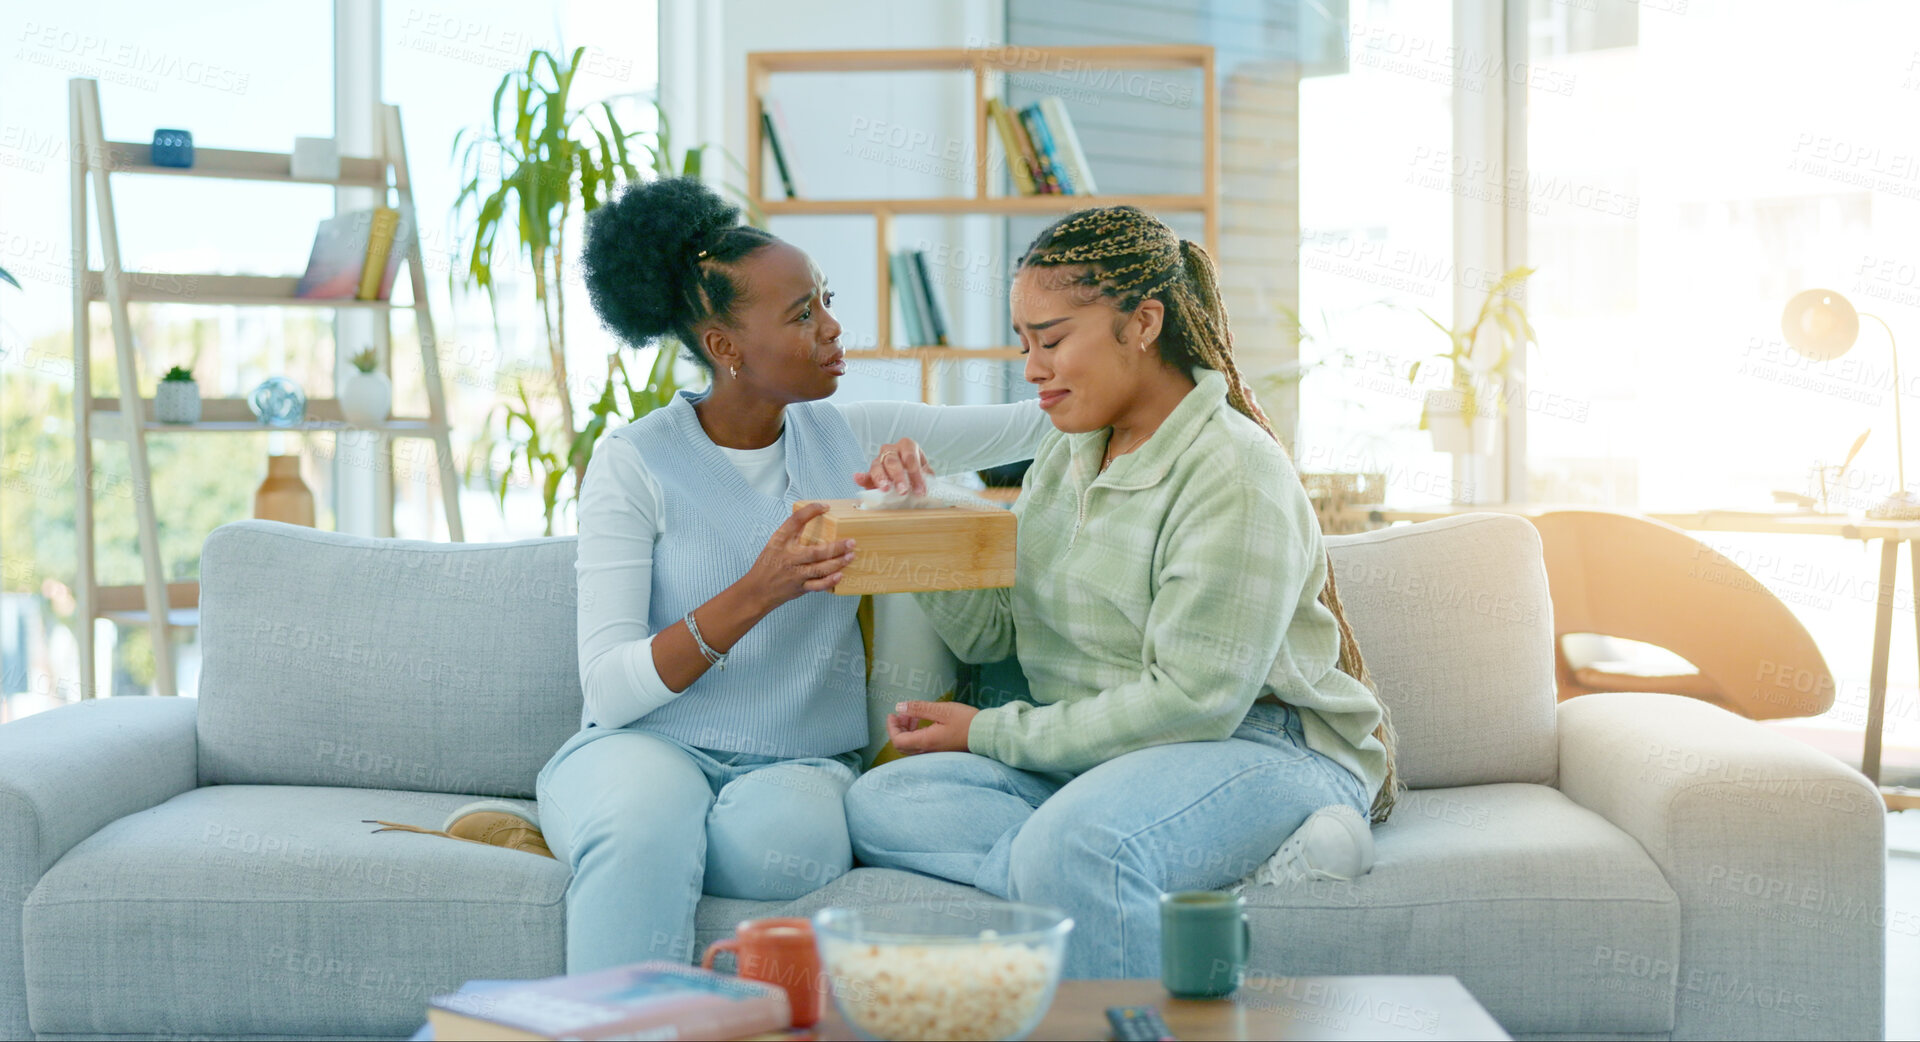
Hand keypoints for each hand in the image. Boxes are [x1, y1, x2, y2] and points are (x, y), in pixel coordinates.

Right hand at [741, 502, 855, 609]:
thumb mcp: (775, 544)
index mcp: (780, 541)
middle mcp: (788, 557)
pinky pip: (817, 585)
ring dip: (838, 562)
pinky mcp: (799, 588)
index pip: (795, 520)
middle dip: (837, 547)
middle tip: (851, 542)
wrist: (756, 590)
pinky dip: (829, 581)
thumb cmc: (768, 564)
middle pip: (816, 551)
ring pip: (820, 568)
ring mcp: (795, 574)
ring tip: (851, 555)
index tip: (825, 506)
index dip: (811, 511)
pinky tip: (840, 575)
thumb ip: (792, 534)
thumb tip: (813, 517)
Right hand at [855, 438, 933, 495]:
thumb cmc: (918, 472)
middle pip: (893, 461)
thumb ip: (928, 478)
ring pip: (877, 466)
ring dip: (881, 478)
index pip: (911, 458)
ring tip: (885, 489)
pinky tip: (857, 478)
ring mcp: (879, 460)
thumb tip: (930, 487)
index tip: (920, 491)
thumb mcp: (926, 472)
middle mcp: (892, 450)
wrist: (909, 476)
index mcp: (907, 446)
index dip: (916, 475)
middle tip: (903, 491)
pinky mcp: (870, 473)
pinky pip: (865, 474)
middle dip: (898, 476)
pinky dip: (861, 477)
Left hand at [887, 700, 977, 753]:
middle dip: (898, 728)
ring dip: (907, 731)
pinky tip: (923, 723)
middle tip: (903, 713)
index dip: (891, 727)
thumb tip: (899, 708)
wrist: (986, 734)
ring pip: (911, 746)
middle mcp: (928, 751)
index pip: (898, 740)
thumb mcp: (942, 710)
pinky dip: (916, 735)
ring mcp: (934, 754)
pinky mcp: (940, 752)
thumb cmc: (966, 721)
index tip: (892, 714)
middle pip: (902, 745)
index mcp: (926, 741)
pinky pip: (920, 746)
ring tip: (913, 716)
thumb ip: (919, 709)